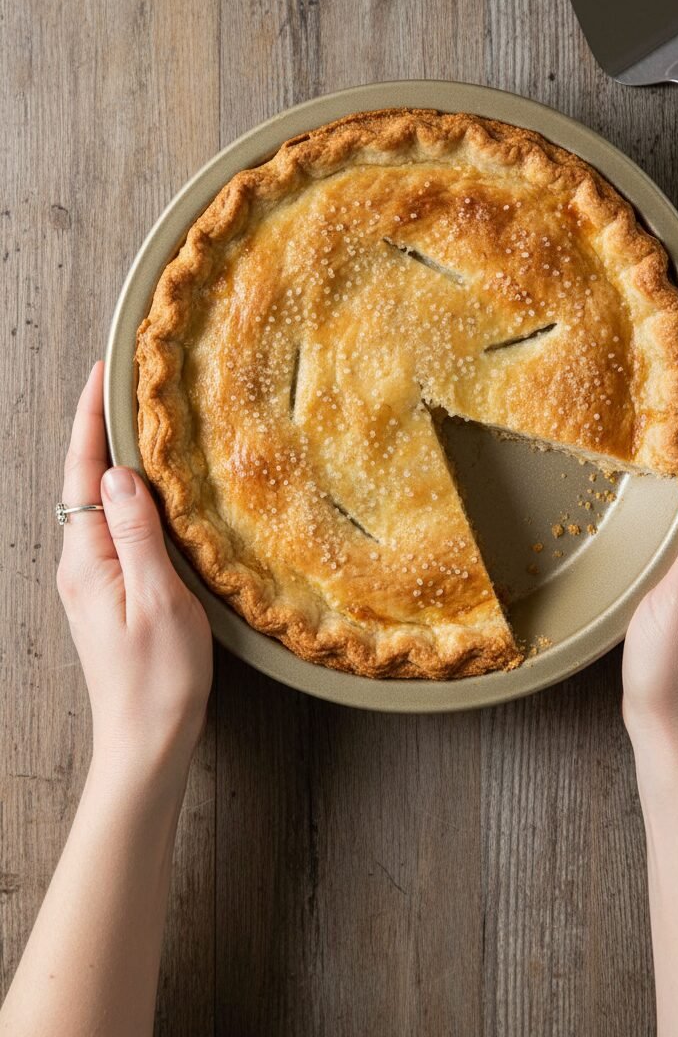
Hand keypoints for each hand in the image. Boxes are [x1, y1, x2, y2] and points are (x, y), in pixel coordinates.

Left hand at [57, 362, 212, 795]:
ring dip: (113, 460)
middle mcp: (80, 565)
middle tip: (126, 384)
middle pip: (83, 481)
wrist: (147, 742)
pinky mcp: (109, 594)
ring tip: (141, 423)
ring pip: (98, 504)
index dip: (90, 419)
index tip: (102, 373)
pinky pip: (113, 528)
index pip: (81, 472)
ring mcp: (92, 581)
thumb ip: (137, 532)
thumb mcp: (158, 599)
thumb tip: (117, 472)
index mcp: (87, 560)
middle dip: (99, 428)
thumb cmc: (159, 679)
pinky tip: (151, 490)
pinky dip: (127, 495)